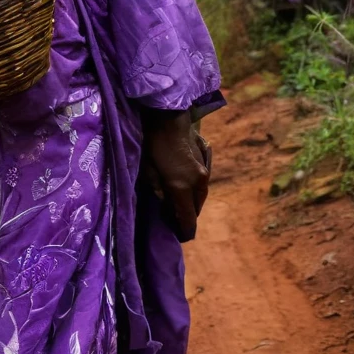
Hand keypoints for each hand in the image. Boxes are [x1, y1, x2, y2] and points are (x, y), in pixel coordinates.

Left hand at [142, 109, 211, 242]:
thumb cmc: (152, 143)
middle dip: (186, 217)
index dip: (184, 231)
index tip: (178, 237)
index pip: (188, 219)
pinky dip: (194, 189)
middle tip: (173, 220)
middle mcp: (198, 183)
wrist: (168, 116)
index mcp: (182, 188)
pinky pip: (202, 182)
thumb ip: (157, 191)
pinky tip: (185, 187)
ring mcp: (204, 170)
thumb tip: (164, 205)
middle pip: (196, 210)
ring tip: (179, 206)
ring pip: (201, 196)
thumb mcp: (147, 170)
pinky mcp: (206, 160)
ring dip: (191, 203)